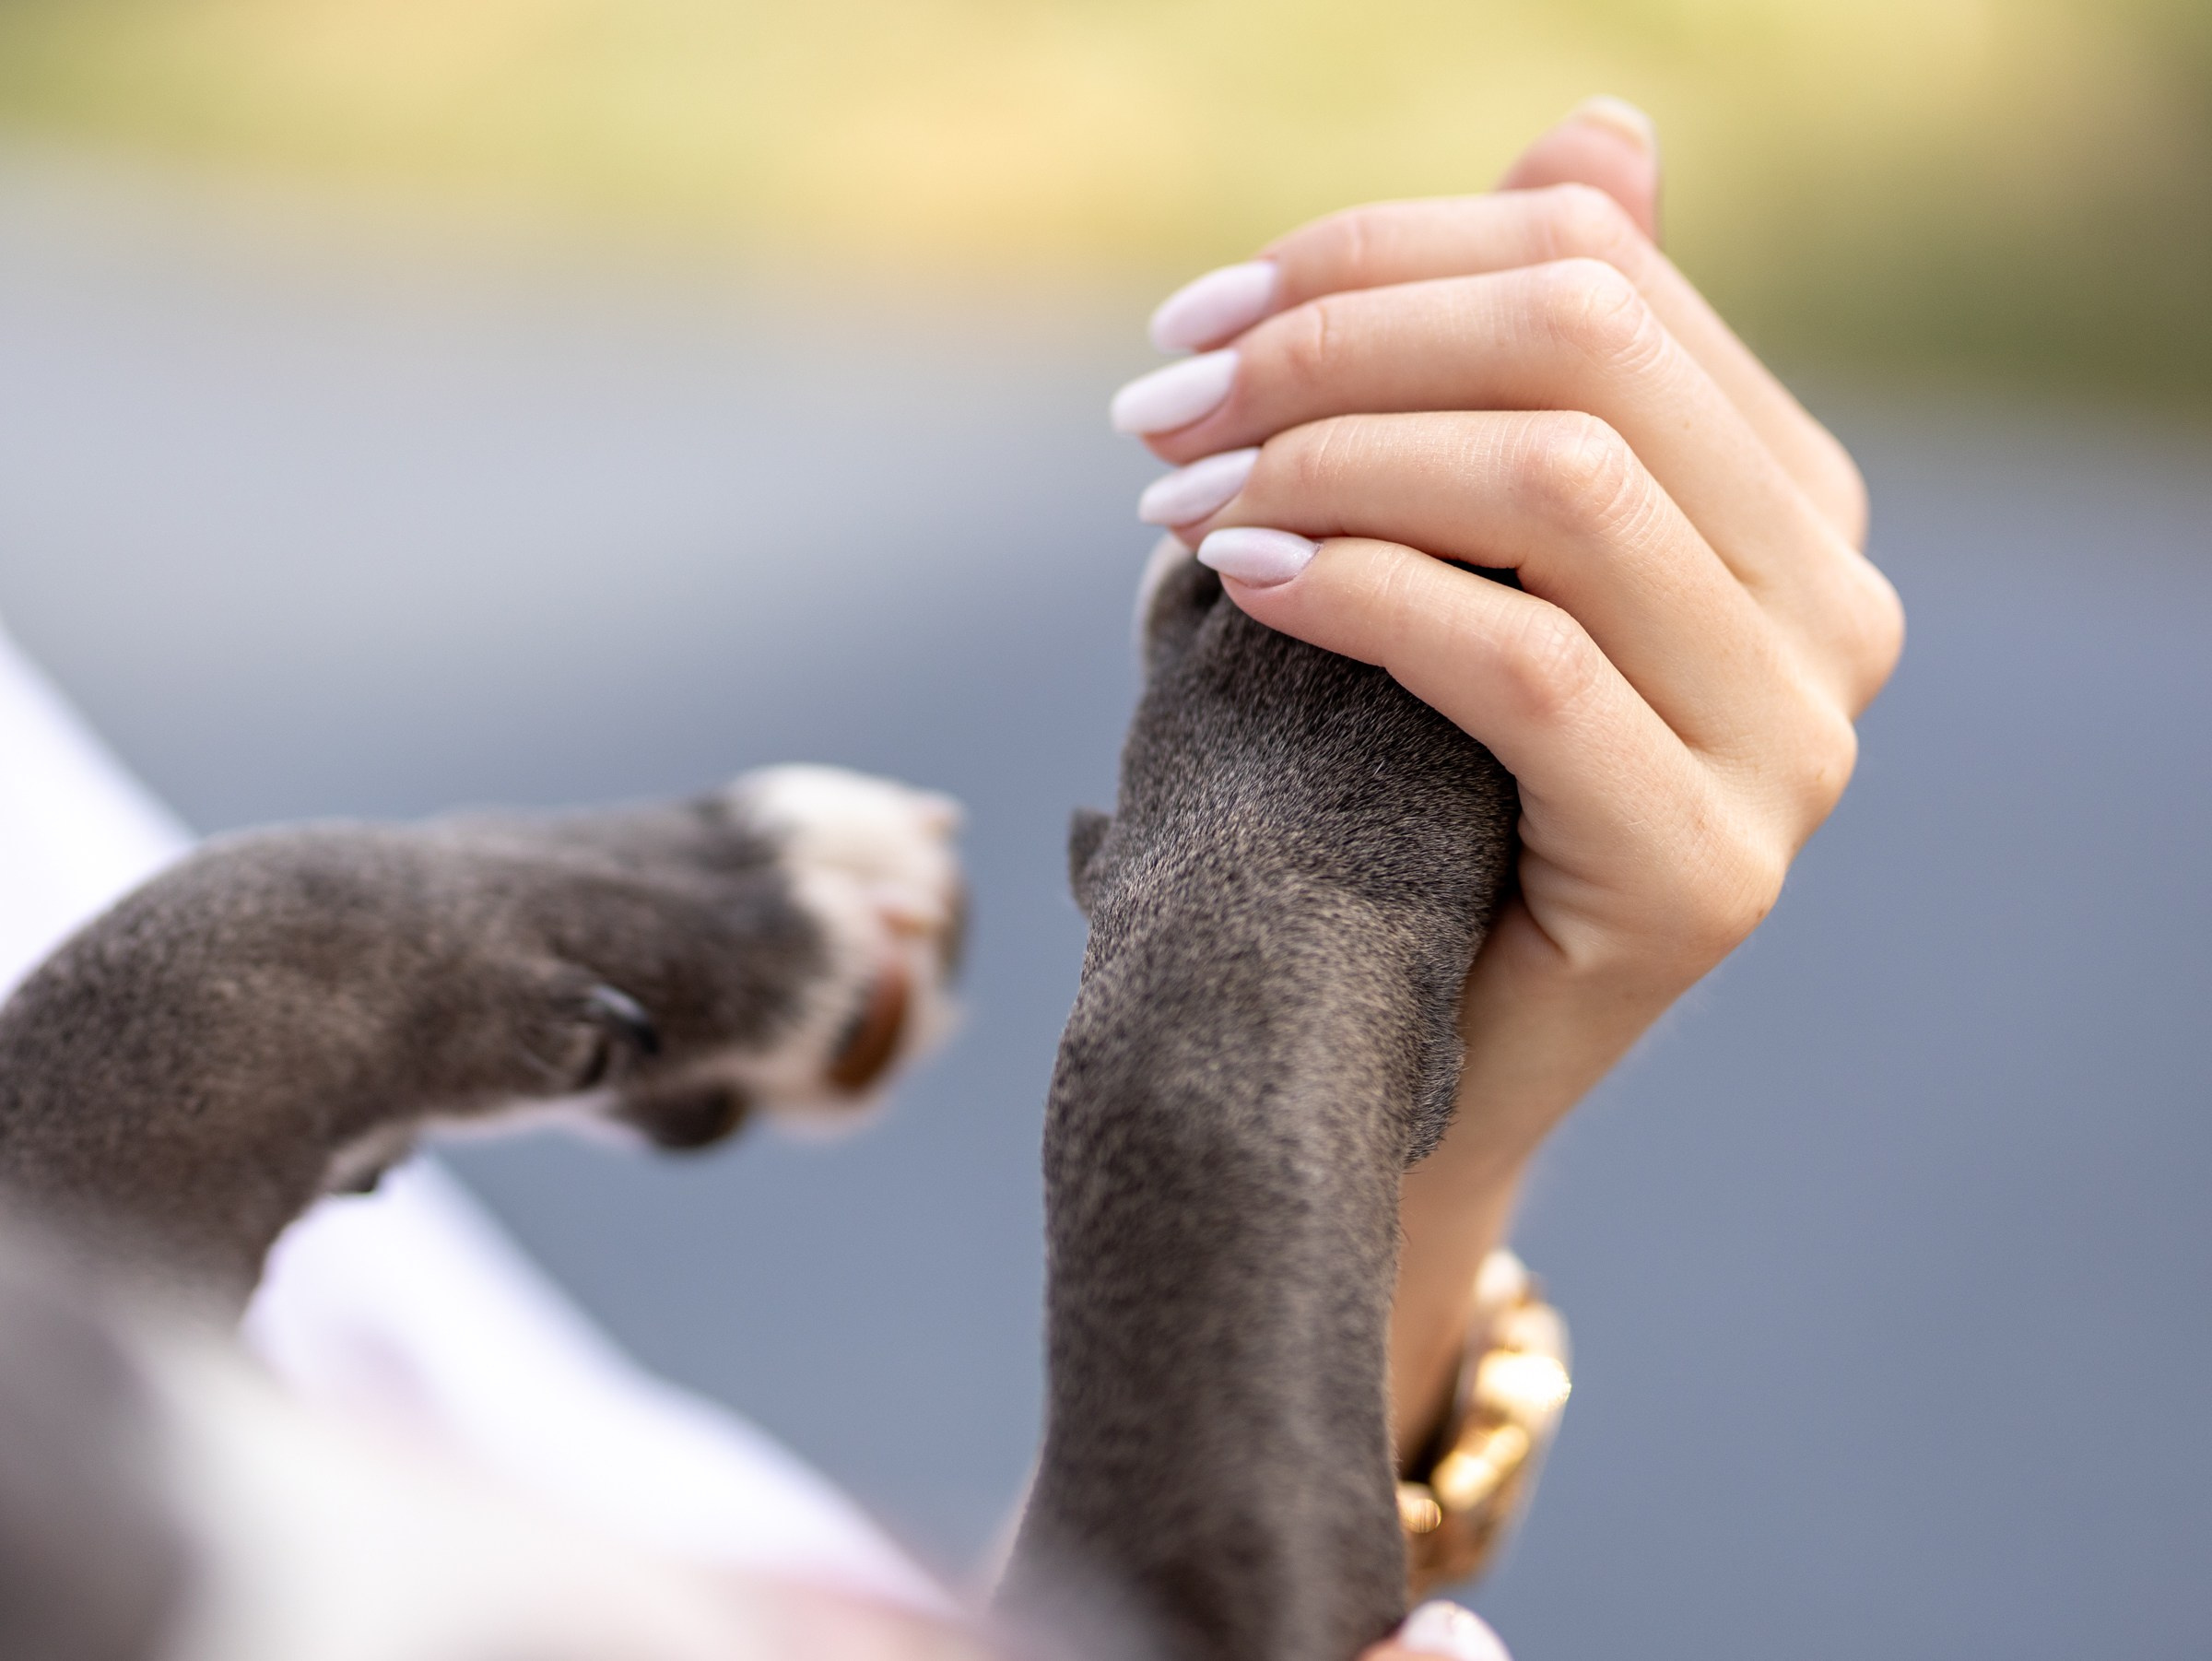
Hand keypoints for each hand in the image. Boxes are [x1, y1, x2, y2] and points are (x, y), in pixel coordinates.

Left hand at [1112, 100, 1902, 1437]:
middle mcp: (1833, 599)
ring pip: (1560, 483)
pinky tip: (1240, 582)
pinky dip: (1362, 591)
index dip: (1380, 256)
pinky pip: (1525, 661)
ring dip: (1327, 457)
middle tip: (1162, 404)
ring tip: (1178, 496)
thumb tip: (1602, 132)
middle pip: (1582, 346)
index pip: (1597, 274)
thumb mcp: (1460, 556)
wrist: (1406, 1058)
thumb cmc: (1408, 790)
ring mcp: (1796, 742)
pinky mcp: (1710, 866)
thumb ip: (1524, 368)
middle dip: (1336, 344)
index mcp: (1782, 498)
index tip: (1201, 319)